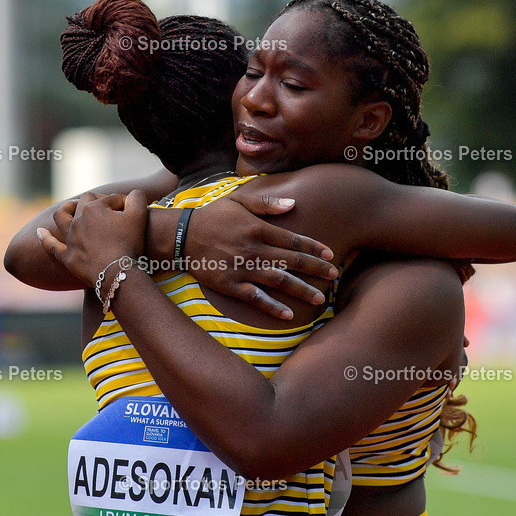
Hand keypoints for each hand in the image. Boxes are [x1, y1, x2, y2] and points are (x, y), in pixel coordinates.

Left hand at [37, 190, 147, 287]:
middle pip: (85, 202)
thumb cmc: (130, 243)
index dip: (123, 203)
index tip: (132, 211)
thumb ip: (136, 197)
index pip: (110, 199)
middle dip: (96, 200)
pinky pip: (51, 246)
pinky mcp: (67, 257)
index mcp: (94, 207)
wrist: (117, 272)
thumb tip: (131, 195)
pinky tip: (40, 232)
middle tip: (108, 207)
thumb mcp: (139, 215)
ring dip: (65, 209)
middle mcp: (78, 219)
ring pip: (62, 217)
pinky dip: (44, 238)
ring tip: (70, 207)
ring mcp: (70, 238)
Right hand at [182, 193, 336, 318]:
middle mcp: (253, 249)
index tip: (329, 255)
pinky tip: (287, 314)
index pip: (292, 239)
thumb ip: (266, 203)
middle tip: (334, 276)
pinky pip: (255, 298)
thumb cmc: (212, 216)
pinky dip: (271, 307)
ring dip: (300, 290)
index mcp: (257, 228)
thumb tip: (294, 204)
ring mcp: (242, 268)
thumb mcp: (238, 201)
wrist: (181, 236)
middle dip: (315, 269)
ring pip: (278, 280)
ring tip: (320, 298)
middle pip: (291, 261)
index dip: (313, 247)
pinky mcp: (230, 285)